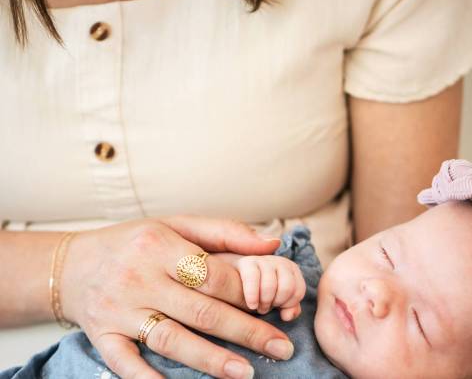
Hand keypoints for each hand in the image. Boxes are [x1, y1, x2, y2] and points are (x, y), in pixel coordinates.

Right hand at [60, 216, 293, 378]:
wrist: (74, 264)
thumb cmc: (136, 241)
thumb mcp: (176, 224)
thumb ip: (225, 232)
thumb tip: (272, 243)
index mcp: (160, 245)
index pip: (213, 274)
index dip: (246, 292)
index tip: (271, 305)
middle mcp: (139, 277)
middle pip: (201, 310)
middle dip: (246, 331)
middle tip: (281, 347)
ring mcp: (119, 310)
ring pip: (172, 340)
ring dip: (212, 360)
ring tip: (247, 372)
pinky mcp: (102, 337)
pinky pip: (128, 364)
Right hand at [216, 253, 306, 321]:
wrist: (220, 280)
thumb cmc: (249, 296)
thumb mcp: (272, 301)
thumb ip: (286, 307)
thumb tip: (289, 315)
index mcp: (286, 268)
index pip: (299, 288)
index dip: (290, 302)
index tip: (280, 310)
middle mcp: (275, 259)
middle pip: (288, 285)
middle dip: (278, 302)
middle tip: (266, 307)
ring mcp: (259, 259)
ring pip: (272, 283)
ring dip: (265, 301)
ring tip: (256, 306)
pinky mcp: (242, 261)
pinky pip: (253, 277)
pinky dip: (253, 294)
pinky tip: (251, 304)